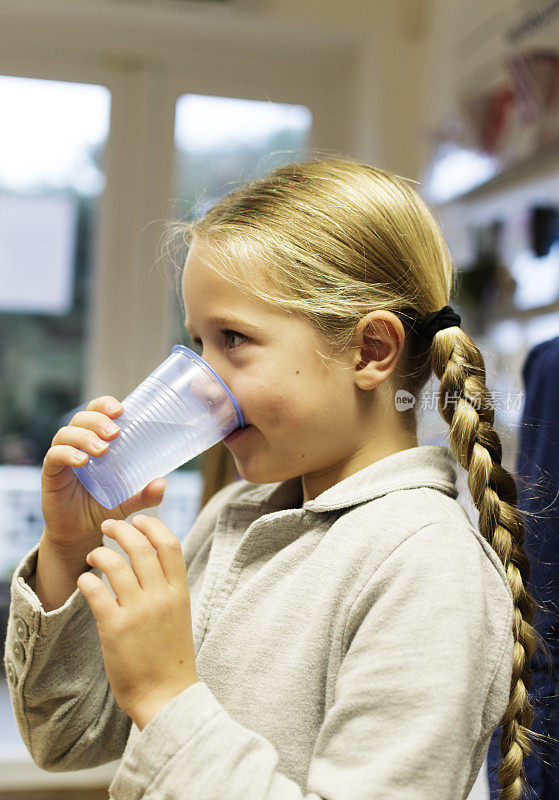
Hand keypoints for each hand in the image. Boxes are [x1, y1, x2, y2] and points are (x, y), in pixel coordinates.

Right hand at [42, 395, 166, 549]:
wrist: (80, 533)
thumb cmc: (104, 506)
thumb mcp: (128, 500)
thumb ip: (145, 494)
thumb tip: (162, 483)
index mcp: (97, 440)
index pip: (97, 411)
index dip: (106, 404)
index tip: (121, 410)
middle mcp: (78, 443)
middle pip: (82, 418)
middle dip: (98, 420)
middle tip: (114, 433)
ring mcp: (63, 457)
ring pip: (66, 433)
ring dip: (84, 436)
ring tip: (102, 450)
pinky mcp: (51, 473)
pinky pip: (54, 456)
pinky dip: (66, 454)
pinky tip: (81, 461)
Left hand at [77, 515, 196, 729]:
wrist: (166, 696)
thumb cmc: (171, 655)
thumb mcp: (180, 614)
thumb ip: (168, 586)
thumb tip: (153, 558)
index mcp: (180, 591)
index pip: (170, 544)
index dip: (153, 526)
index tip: (140, 519)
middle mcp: (161, 597)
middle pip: (140, 547)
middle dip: (121, 529)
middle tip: (108, 525)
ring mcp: (138, 612)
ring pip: (115, 564)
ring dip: (99, 553)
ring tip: (92, 555)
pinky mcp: (115, 628)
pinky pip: (96, 592)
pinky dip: (86, 580)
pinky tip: (84, 581)